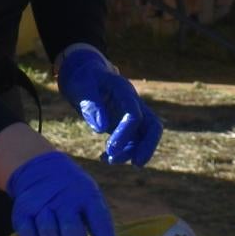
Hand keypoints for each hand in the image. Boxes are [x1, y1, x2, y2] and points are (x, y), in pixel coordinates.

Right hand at [4, 150, 121, 235]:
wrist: (39, 170)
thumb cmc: (73, 194)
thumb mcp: (90, 199)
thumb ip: (97, 226)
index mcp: (87, 195)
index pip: (99, 222)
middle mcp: (62, 198)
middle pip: (72, 230)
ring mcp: (40, 204)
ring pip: (49, 235)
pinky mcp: (21, 213)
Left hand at [57, 45, 160, 166]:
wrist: (83, 71)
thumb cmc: (82, 77)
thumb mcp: (82, 87)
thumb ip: (91, 106)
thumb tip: (100, 128)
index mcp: (123, 91)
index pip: (134, 114)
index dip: (126, 133)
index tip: (110, 149)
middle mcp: (132, 103)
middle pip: (152, 125)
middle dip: (148, 146)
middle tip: (137, 164)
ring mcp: (131, 114)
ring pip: (143, 136)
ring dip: (131, 152)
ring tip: (109, 160)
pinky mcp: (125, 123)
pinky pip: (131, 141)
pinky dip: (122, 152)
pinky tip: (105, 158)